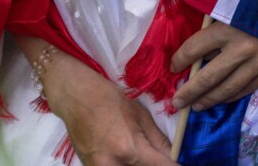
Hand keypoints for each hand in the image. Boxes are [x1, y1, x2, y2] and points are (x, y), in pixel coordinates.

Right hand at [39, 49, 175, 165]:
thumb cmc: (110, 101)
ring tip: (144, 154)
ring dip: (140, 164)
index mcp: (130, 150)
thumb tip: (174, 155)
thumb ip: (159, 141)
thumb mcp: (141, 116)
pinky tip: (128, 156)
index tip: (181, 163)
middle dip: (155, 164)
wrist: (76, 98)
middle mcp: (113, 165)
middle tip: (159, 156)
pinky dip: (125, 165)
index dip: (175, 165)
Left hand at [170, 22, 257, 111]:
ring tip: (196, 106)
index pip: (194, 49)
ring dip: (209, 99)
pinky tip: (222, 99)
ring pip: (227, 88)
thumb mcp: (233, 7)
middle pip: (208, 77)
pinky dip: (231, 96)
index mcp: (228, 27)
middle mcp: (242, 48)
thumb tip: (196, 52)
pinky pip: (246, 88)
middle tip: (177, 102)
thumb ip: (216, 26)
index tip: (174, 66)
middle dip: (189, 91)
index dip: (180, 59)